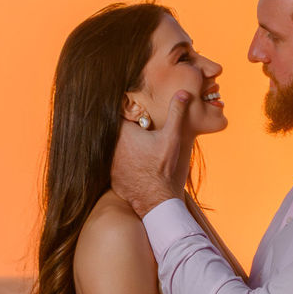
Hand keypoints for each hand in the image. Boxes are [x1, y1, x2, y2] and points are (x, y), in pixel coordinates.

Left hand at [110, 90, 192, 217]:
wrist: (156, 201)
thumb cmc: (164, 168)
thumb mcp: (172, 138)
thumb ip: (176, 113)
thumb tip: (183, 93)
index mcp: (123, 132)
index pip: (120, 113)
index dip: (130, 112)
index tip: (139, 115)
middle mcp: (111, 146)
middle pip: (117, 130)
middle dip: (128, 129)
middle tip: (143, 132)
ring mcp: (109, 163)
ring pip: (114, 148)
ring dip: (125, 147)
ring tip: (141, 150)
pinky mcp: (111, 176)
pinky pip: (115, 164)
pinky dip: (123, 163)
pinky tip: (136, 166)